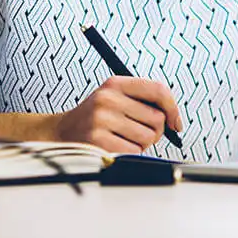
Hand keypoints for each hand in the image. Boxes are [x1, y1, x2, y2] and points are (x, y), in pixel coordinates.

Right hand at [53, 76, 182, 153]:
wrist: (61, 132)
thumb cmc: (95, 117)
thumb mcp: (114, 97)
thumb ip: (143, 101)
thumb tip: (174, 120)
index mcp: (115, 83)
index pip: (158, 90)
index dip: (173, 108)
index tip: (175, 123)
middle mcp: (108, 98)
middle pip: (157, 118)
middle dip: (153, 131)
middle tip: (135, 132)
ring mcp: (102, 120)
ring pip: (148, 137)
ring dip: (141, 144)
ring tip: (122, 138)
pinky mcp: (99, 141)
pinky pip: (135, 152)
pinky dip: (130, 154)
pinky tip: (115, 147)